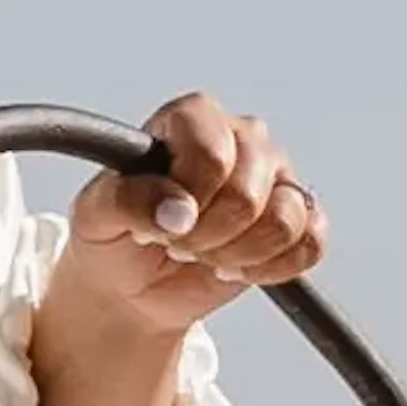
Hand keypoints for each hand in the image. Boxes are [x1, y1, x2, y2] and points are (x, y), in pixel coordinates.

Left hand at [63, 97, 328, 332]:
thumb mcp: (95, 215)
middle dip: (208, 237)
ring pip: (285, 219)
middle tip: (178, 246)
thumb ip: (127, 200)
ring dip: (239, 255)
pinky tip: (238, 269)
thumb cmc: (113, 237)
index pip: (213, 154)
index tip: (162, 225)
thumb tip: (179, 211)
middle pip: (248, 194)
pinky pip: (311, 244)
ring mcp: (277, 175)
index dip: (190, 200)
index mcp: (193, 119)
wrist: (134, 286)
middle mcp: (242, 137)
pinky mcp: (300, 217)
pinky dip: (273, 269)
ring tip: (207, 256)